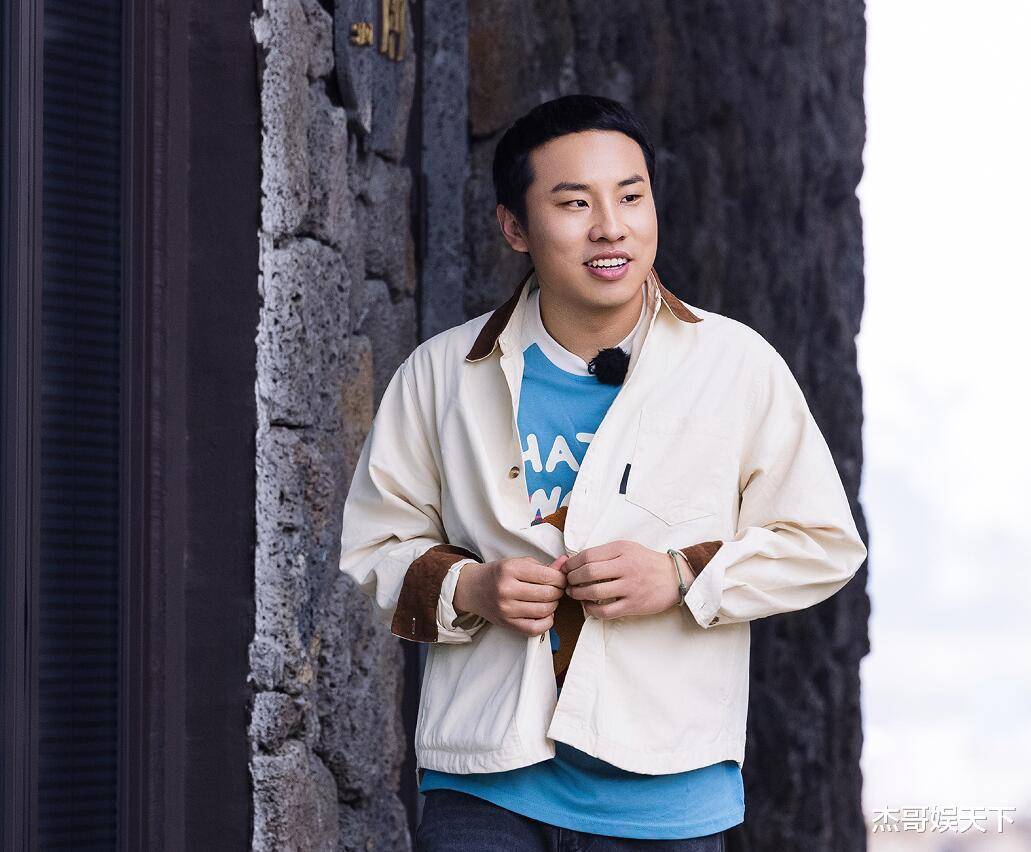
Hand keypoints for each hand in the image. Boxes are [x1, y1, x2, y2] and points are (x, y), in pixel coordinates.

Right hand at [453, 554, 569, 636]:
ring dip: (553, 605)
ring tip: (549, 599)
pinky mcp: (508, 623)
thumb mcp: (517, 563)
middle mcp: (507, 589)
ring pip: (544, 610)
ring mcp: (506, 609)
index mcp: (510, 569)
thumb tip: (565, 563)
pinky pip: (536, 628)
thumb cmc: (497, 574)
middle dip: (558, 591)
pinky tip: (545, 613)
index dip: (560, 578)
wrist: (473, 589)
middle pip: (548, 593)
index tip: (560, 578)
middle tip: (556, 588)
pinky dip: (547, 622)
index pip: (547, 575)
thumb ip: (542, 565)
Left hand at [561, 540, 687, 619]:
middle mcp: (626, 566)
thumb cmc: (646, 562)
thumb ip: (605, 553)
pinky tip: (587, 607)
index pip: (588, 555)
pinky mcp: (634, 605)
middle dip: (572, 579)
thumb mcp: (627, 548)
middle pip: (588, 573)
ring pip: (594, 592)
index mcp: (622, 550)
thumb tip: (576, 560)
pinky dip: (591, 611)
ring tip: (574, 593)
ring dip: (578, 594)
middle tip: (568, 582)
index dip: (572, 563)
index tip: (566, 568)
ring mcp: (630, 587)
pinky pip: (606, 611)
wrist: (675, 577)